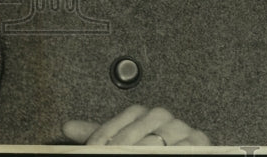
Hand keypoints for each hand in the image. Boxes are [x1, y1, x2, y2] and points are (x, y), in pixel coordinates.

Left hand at [62, 105, 211, 145]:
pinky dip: (169, 151)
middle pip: (143, 125)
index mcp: (147, 114)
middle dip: (122, 144)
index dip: (109, 130)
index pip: (128, 115)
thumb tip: (67, 126)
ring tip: (128, 154)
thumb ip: (102, 134)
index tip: (94, 147)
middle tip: (109, 153)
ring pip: (159, 138)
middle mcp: (166, 118)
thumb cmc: (147, 151)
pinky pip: (183, 146)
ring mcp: (183, 130)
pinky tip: (155, 154)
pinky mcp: (200, 141)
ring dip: (142, 149)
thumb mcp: (122, 143)